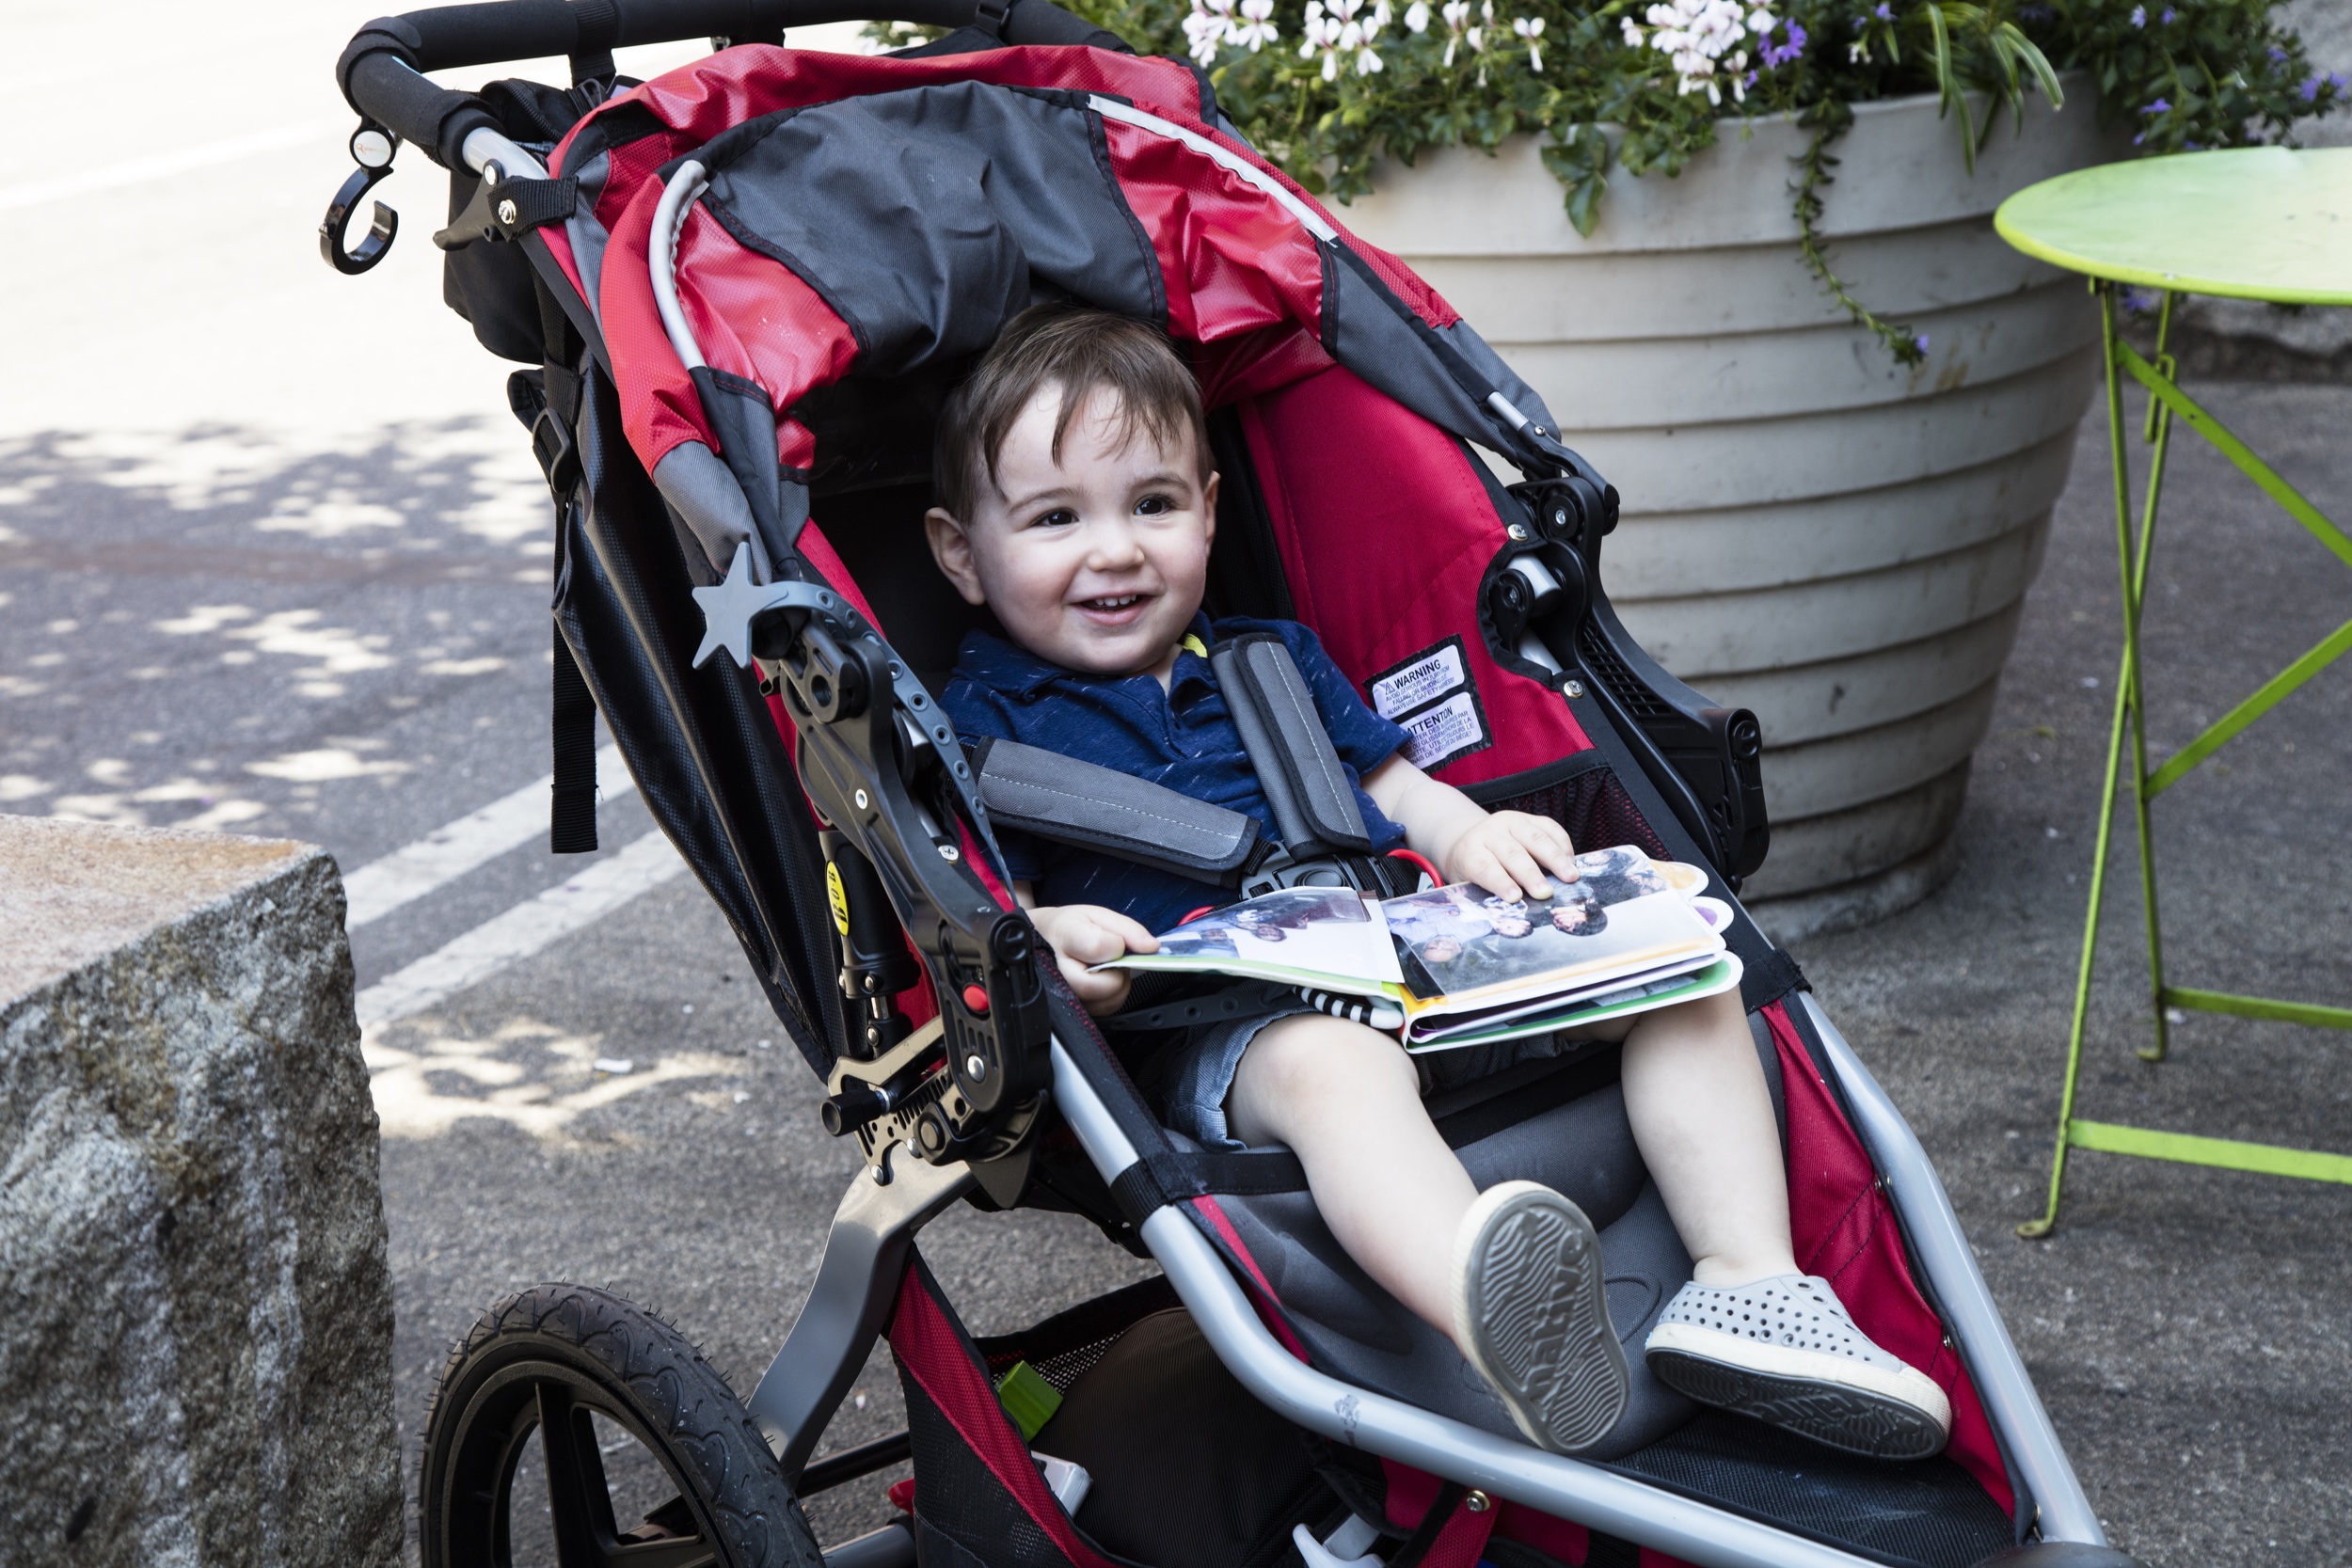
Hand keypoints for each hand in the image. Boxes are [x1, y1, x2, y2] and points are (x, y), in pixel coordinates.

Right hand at [1027, 904, 1159, 1015]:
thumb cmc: (1071, 927)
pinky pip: (1104, 1009)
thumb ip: (1127, 930)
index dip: (1115, 945)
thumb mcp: (1098, 915)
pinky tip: (1101, 980)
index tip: (1117, 941)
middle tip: (1113, 958)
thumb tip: (1152, 947)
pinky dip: (1112, 996)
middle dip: (1118, 972)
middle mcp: (1057, 969)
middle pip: (1101, 985)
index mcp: (1064, 935)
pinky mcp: (1071, 1009)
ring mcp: (1061, 994)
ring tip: (1105, 968)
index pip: (1095, 946)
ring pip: (1107, 1001)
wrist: (1044, 940)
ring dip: (1117, 985)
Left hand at [1440, 811, 1578, 900]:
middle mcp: (1489, 833)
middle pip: (1512, 853)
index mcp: (1470, 851)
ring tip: (1570, 877)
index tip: (1515, 898)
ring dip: (1555, 859)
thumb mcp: (1471, 882)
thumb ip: (1490, 893)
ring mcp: (1510, 821)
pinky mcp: (1529, 817)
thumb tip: (1516, 912)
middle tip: (1545, 893)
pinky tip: (1572, 862)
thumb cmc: (1475, 870)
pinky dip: (1563, 844)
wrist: (1473, 839)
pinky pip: (1550, 827)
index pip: (1484, 867)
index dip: (1500, 882)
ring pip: (1535, 838)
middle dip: (1531, 874)